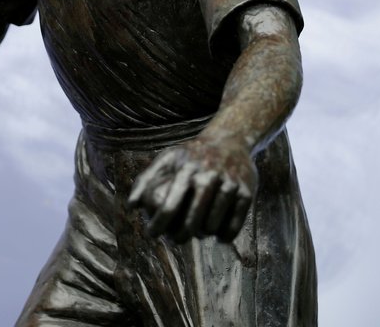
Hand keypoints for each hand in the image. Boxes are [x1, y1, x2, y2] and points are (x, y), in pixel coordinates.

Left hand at [128, 134, 257, 242]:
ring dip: (202, 235)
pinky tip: (216, 235)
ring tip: (195, 234)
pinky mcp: (247, 192)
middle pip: (192, 221)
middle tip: (174, 239)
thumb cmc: (192, 154)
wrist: (230, 140)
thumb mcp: (167, 158)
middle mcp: (209, 175)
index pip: (170, 205)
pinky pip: (233, 226)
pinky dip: (224, 236)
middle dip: (179, 236)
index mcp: (186, 168)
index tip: (153, 234)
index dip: (159, 225)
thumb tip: (132, 206)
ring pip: (212, 225)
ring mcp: (229, 184)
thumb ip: (146, 180)